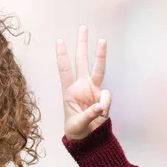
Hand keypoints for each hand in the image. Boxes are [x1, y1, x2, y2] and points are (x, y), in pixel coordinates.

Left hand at [56, 25, 111, 140]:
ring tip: (102, 40)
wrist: (87, 138)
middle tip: (82, 28)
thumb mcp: (78, 124)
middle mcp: (81, 86)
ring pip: (98, 68)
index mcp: (69, 91)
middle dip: (82, 44)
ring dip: (100, 54)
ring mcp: (93, 90)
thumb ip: (90, 114)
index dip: (62, 56)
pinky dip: (106, 105)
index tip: (59, 41)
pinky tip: (101, 114)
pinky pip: (107, 96)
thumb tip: (101, 106)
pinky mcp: (102, 97)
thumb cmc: (76, 129)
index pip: (65, 70)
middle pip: (82, 61)